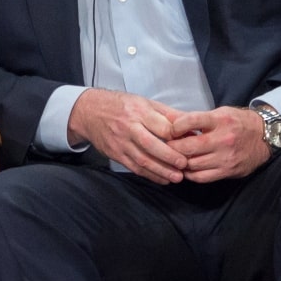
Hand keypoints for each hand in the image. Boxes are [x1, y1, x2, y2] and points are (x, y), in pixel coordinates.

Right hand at [68, 89, 187, 183]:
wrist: (90, 112)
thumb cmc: (122, 105)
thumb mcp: (145, 102)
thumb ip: (168, 114)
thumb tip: (191, 124)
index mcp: (139, 111)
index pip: (161, 126)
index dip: (176, 136)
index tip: (190, 143)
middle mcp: (129, 127)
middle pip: (151, 145)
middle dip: (169, 157)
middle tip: (185, 165)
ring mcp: (120, 142)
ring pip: (142, 160)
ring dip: (161, 170)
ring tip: (177, 177)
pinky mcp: (115, 154)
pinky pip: (134, 168)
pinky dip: (149, 175)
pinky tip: (162, 179)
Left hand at [167, 106, 270, 181]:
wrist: (265, 136)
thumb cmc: (238, 122)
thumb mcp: (219, 112)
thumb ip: (196, 118)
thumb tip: (169, 119)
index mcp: (220, 120)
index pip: (191, 121)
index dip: (175, 126)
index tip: (170, 130)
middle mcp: (223, 139)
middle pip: (188, 146)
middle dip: (173, 147)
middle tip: (166, 146)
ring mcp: (226, 157)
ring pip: (193, 164)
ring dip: (179, 162)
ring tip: (174, 158)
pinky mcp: (228, 171)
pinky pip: (202, 177)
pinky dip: (190, 174)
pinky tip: (186, 169)